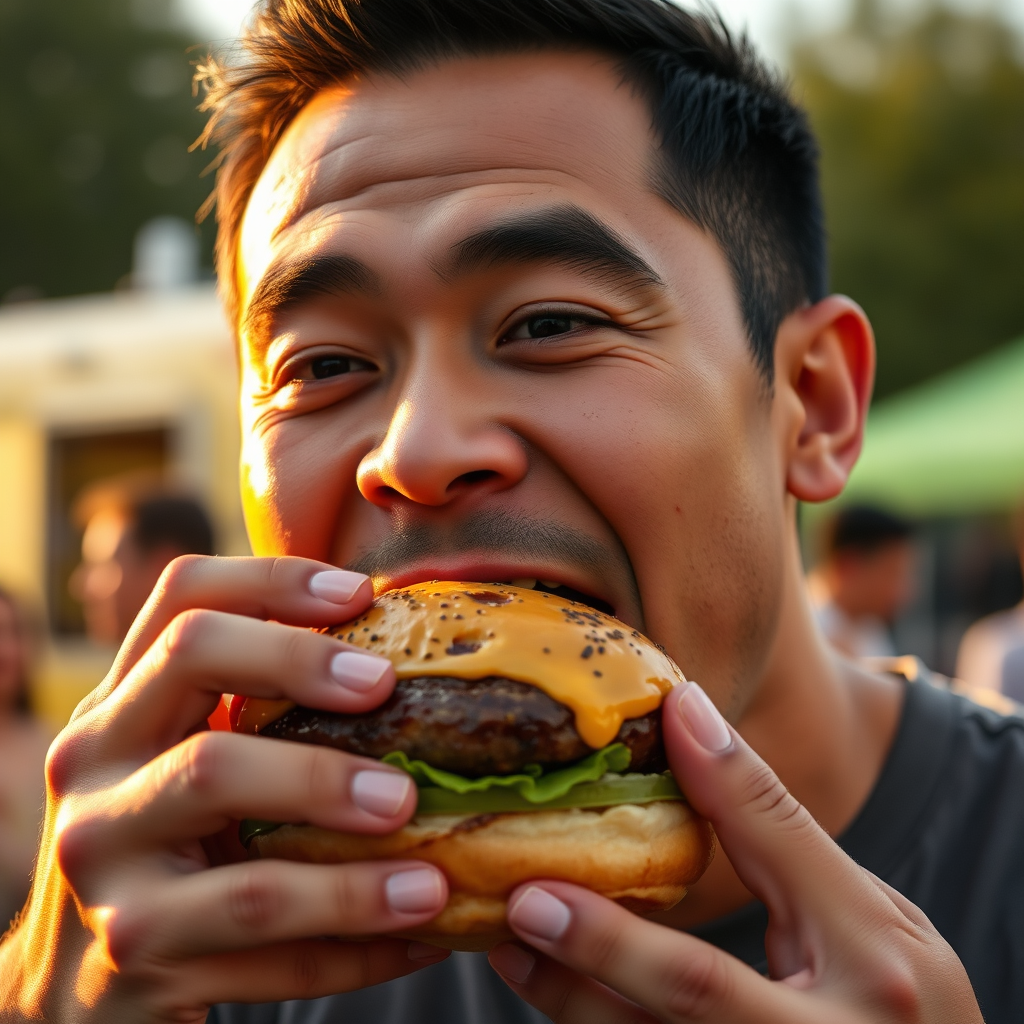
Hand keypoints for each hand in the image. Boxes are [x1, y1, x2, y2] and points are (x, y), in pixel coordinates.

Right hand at [0, 557, 449, 1022]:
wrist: (70, 1002)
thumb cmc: (169, 856)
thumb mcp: (184, 770)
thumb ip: (256, 717)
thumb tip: (412, 665)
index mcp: (121, 706)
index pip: (183, 598)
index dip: (272, 579)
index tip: (362, 593)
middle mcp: (95, 763)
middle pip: (191, 660)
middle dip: (299, 662)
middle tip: (389, 690)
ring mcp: (102, 860)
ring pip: (225, 802)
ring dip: (348, 852)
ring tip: (432, 874)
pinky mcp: (132, 955)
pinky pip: (262, 942)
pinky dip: (353, 945)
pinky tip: (419, 936)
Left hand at [488, 681, 981, 1022]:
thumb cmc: (900, 1002)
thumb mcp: (873, 915)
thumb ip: (781, 830)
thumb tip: (691, 717)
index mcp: (874, 968)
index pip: (779, 860)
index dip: (714, 789)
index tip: (662, 721)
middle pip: (693, 993)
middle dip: (603, 946)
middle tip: (524, 898)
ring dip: (569, 995)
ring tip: (505, 939)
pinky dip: (593, 1016)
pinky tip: (545, 981)